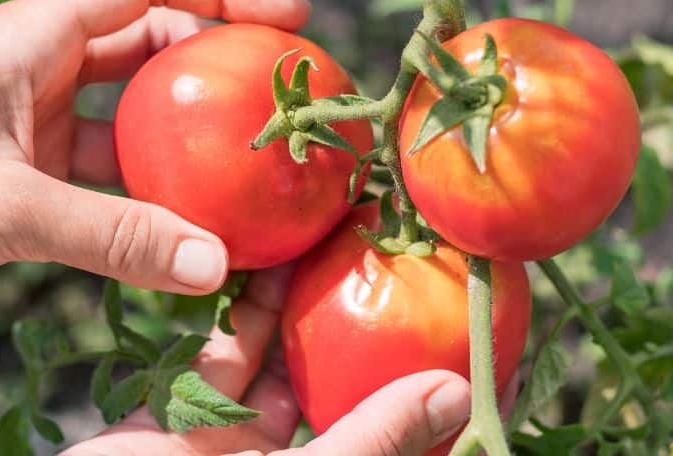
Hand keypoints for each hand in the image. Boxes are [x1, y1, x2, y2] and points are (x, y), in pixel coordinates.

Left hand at [0, 0, 312, 322]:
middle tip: (286, 101)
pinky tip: (190, 235)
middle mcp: (40, 68)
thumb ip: (108, 236)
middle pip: (153, 42)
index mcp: (31, 36)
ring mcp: (35, 124)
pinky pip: (110, 178)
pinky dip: (150, 201)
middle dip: (221, 64)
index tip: (288, 19)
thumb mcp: (0, 207)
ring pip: (136, 116)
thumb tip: (213, 266)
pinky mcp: (26, 179)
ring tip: (255, 170)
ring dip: (189, 139)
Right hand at [64, 264, 472, 455]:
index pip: (415, 439)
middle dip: (381, 326)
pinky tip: (257, 260)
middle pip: (351, 389)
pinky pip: (219, 358)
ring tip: (339, 237)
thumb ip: (369, 442)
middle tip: (411, 253)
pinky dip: (239, 314)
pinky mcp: (176, 423)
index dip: (460, 390)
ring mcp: (233, 449)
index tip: (497, 323)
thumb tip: (457, 393)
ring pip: (285, 364)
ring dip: (308, 305)